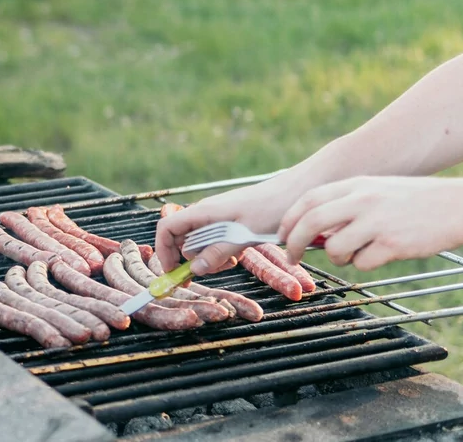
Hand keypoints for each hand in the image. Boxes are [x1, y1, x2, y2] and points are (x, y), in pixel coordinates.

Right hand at [155, 179, 301, 275]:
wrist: (298, 191)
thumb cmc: (272, 206)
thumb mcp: (244, 234)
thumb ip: (218, 251)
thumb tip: (194, 268)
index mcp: (204, 212)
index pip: (167, 228)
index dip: (164, 250)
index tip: (172, 271)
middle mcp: (206, 214)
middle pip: (182, 239)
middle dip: (190, 259)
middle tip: (210, 271)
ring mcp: (218, 218)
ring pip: (199, 242)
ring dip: (208, 257)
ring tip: (230, 261)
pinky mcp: (231, 222)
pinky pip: (216, 241)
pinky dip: (221, 252)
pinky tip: (238, 254)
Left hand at [278, 176, 462, 270]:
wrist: (458, 207)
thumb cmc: (414, 201)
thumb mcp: (376, 190)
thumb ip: (345, 204)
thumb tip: (315, 230)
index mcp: (356, 185)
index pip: (309, 200)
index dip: (289, 219)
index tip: (281, 234)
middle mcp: (362, 200)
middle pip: (312, 222)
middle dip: (294, 243)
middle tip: (291, 257)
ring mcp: (377, 222)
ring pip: (335, 248)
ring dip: (336, 258)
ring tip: (351, 255)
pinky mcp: (392, 244)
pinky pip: (362, 262)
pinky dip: (363, 264)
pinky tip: (380, 255)